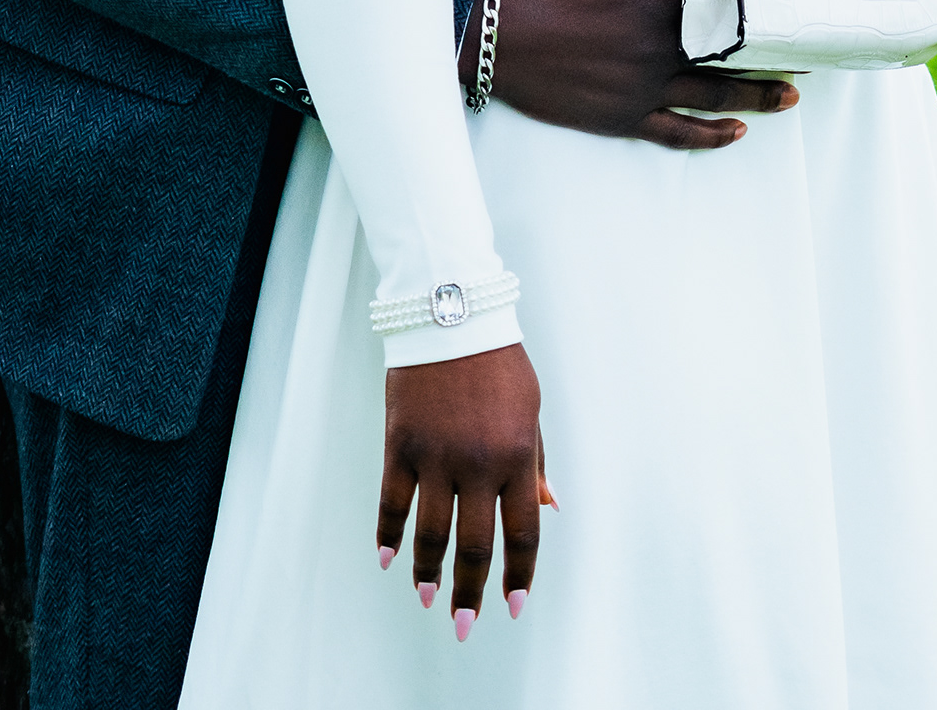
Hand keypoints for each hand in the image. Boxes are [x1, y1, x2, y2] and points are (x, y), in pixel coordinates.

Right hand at [379, 343, 547, 633]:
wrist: (450, 312)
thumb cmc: (498, 362)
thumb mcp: (530, 408)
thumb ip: (536, 461)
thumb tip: (548, 510)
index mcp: (518, 456)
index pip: (521, 533)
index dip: (518, 576)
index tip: (513, 607)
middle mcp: (478, 463)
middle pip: (475, 545)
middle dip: (471, 592)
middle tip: (464, 625)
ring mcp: (436, 454)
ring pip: (431, 533)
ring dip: (427, 573)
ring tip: (426, 599)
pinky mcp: (401, 443)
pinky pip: (392, 501)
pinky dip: (389, 534)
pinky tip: (388, 558)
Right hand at [464, 0, 797, 147]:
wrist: (490, 37)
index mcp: (655, 6)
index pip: (722, 5)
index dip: (758, 4)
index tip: (791, 2)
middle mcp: (658, 53)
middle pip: (730, 60)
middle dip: (772, 57)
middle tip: (809, 54)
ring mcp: (642, 90)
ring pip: (713, 98)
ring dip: (756, 97)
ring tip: (791, 95)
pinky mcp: (622, 117)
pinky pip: (676, 133)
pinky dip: (710, 135)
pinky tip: (735, 131)